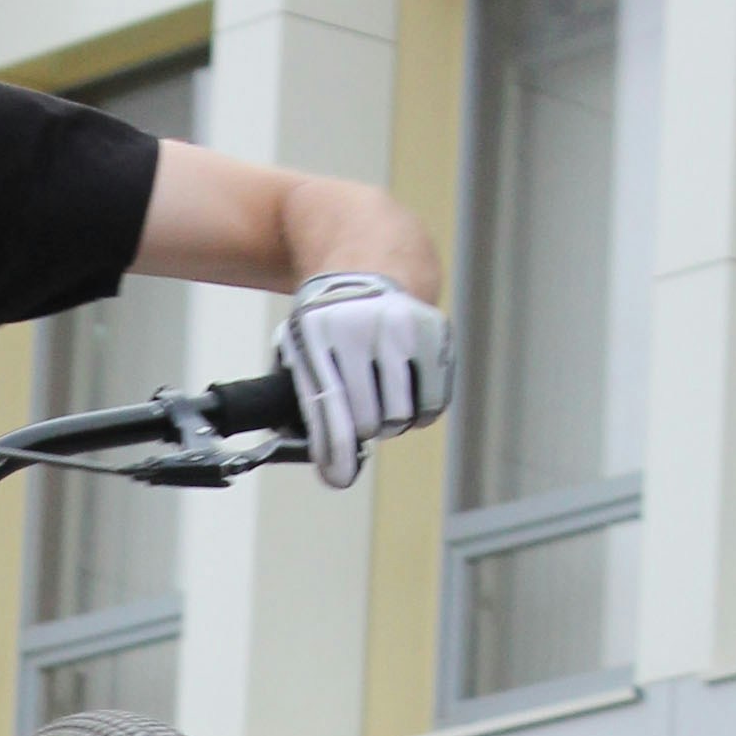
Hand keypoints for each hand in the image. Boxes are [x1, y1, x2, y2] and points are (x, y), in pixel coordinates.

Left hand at [277, 272, 453, 490]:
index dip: (335, 448)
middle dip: (362, 426)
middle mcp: (361, 327)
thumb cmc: (327, 322)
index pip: (330, 405)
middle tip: (359, 408)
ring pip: (401, 416)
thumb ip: (304, 404)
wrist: (370, 260)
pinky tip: (405, 388)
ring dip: (390, 419)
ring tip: (380, 394)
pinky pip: (431, 403)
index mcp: (318, 331)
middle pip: (368, 420)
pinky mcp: (434, 332)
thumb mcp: (301, 349)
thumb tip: (329, 465)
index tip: (339, 475)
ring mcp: (401, 328)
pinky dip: (419, 409)